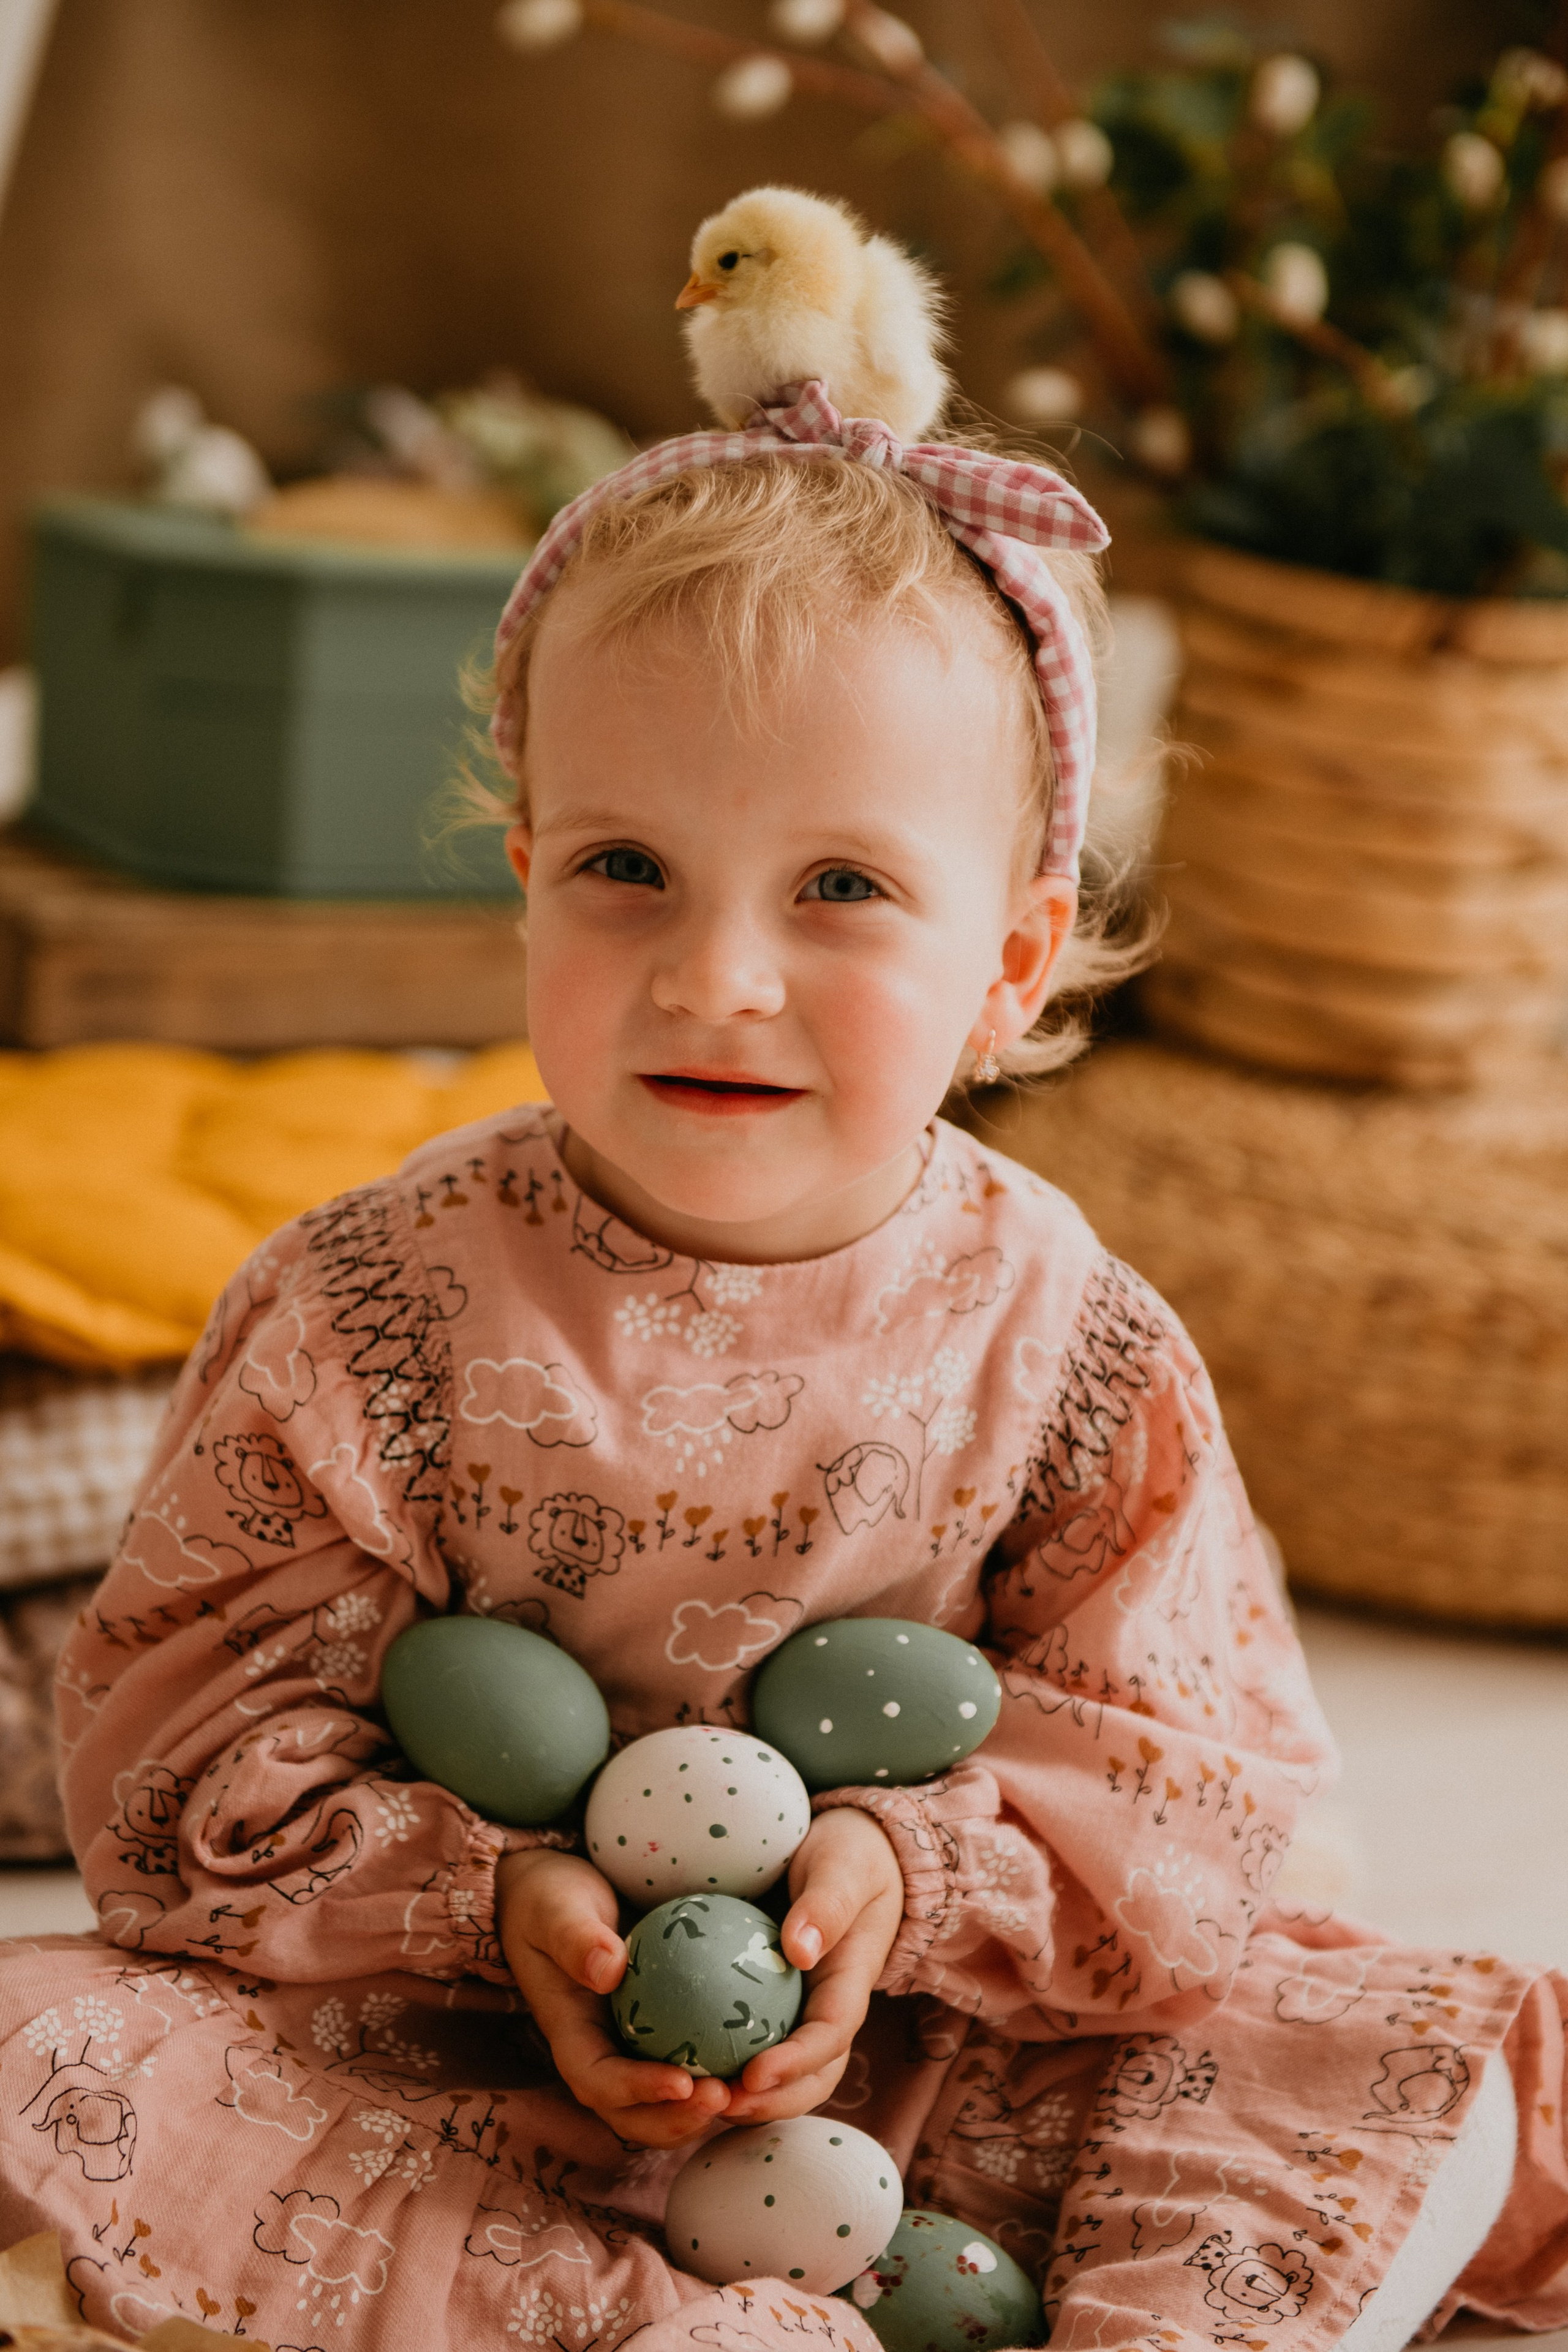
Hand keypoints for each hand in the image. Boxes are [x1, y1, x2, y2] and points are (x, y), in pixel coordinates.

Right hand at [496, 1848, 731, 2146]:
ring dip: (700, 2108)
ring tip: (746, 2090)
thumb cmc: (552, 1897)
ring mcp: (628, 2047)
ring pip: (663, 2102)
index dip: (636, 2092)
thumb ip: (576, 1938)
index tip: (682, 2081)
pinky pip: (687, 2062)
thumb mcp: (556, 1909)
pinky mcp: (658, 2031)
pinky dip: (717, 2070)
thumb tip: (609, 1970)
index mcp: (572, 2033)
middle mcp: (601, 2052)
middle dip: (675, 2119)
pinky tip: (759, 2054)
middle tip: (724, 2097)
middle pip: (632, 2113)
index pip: (597, 2081)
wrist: (557, 1894)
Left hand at [723, 1807, 902, 2124]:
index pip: (830, 2036)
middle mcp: (826, 2008)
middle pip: (811, 2077)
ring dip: (748, 2098)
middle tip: (719, 2105)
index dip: (796, 2064)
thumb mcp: (844, 1867)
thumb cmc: (850, 1855)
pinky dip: (726, 2063)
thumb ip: (827, 1904)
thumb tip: (798, 1951)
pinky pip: (752, 2042)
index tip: (754, 2076)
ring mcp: (800, 2010)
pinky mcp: (771, 2004)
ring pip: (783, 2075)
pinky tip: (681, 2064)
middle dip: (770, 2102)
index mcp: (850, 1982)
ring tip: (697, 2098)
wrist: (851, 1853)